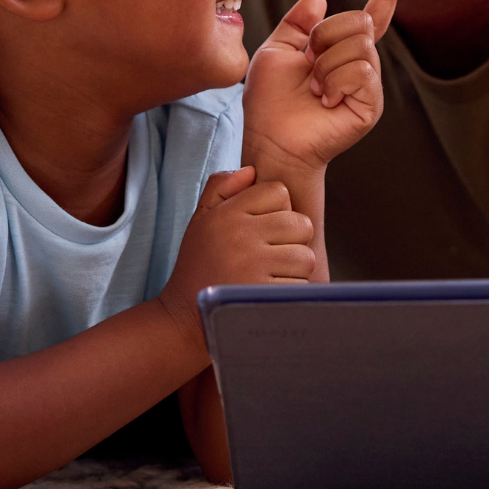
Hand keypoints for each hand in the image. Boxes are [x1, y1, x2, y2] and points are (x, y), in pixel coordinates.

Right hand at [156, 168, 315, 348]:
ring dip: (294, 269)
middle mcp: (240, 235)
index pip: (279, 192)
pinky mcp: (262, 294)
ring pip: (305, 256)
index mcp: (226, 214)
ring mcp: (252, 265)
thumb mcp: (200, 221)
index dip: (278, 210)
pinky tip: (267, 293)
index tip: (264, 229)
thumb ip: (220, 188)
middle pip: (300, 223)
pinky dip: (290, 291)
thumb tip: (252, 170)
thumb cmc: (197, 266)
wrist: (183, 319)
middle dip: (292, 240)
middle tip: (272, 255)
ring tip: (269, 275)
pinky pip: (300, 284)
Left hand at [243, 0, 401, 169]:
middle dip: (326, 36)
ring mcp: (368, 86)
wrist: (271, 141)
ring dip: (326, 64)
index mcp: (340, 52)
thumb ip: (296, 24)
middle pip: (360, 22)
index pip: (369, 18)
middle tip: (308, 63)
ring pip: (359, 46)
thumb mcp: (275, 52)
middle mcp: (360, 66)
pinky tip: (325, 100)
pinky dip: (335, 81)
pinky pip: (361, 71)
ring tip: (314, 88)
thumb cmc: (269, 104)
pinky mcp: (370, 105)